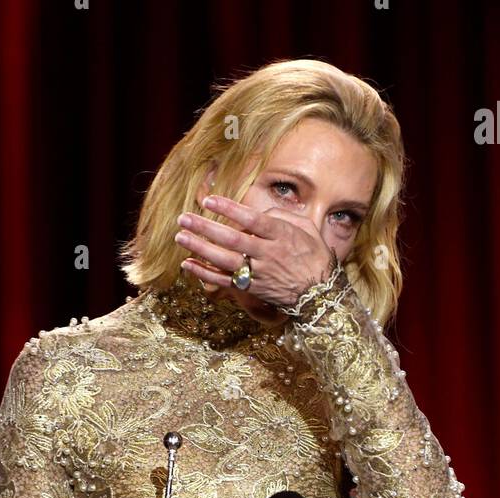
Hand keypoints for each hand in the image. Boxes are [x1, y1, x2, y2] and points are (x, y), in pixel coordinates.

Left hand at [174, 194, 336, 308]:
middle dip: (206, 228)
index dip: (229, 210)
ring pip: (225, 261)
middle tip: (184, 218)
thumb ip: (282, 216)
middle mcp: (268, 254)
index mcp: (281, 235)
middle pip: (232, 240)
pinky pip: (225, 281)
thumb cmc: (314, 256)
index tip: (208, 200)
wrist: (320, 295)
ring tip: (180, 236)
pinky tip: (188, 264)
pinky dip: (205, 273)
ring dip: (200, 248)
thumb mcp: (306, 228)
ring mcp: (259, 273)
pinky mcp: (253, 289)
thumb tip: (260, 211)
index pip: (252, 219)